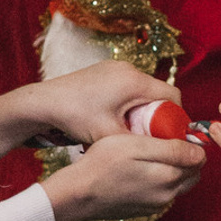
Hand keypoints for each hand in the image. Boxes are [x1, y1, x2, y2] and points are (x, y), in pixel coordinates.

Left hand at [29, 60, 182, 145]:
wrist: (44, 102)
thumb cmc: (75, 117)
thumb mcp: (109, 136)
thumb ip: (138, 143)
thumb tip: (163, 153)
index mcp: (134, 81)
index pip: (172, 96)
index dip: (176, 118)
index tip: (169, 136)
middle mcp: (128, 69)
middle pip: (159, 92)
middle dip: (158, 114)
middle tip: (149, 136)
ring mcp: (116, 67)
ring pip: (143, 90)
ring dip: (142, 108)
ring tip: (130, 128)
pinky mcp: (106, 70)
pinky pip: (129, 86)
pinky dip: (129, 101)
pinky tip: (116, 117)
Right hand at [44, 132, 205, 220]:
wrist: (78, 194)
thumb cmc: (103, 163)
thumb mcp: (137, 145)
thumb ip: (172, 149)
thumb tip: (199, 152)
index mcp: (169, 177)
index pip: (198, 159)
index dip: (191, 142)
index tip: (176, 132)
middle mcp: (168, 195)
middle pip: (192, 173)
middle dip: (186, 157)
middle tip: (166, 141)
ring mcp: (156, 205)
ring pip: (178, 184)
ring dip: (174, 169)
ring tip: (152, 154)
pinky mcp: (144, 210)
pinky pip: (162, 193)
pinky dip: (160, 180)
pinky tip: (141, 170)